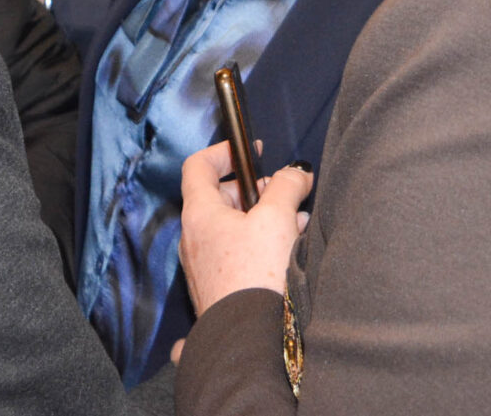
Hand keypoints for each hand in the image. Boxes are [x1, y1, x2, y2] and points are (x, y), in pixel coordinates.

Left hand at [178, 141, 312, 314]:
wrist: (249, 338)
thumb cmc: (256, 275)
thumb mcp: (277, 218)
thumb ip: (287, 186)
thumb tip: (296, 173)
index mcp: (199, 213)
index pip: (198, 166)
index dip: (224, 151)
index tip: (252, 151)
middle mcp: (194, 237)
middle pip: (221, 197)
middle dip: (257, 191)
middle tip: (284, 196)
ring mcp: (203, 264)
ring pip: (233, 226)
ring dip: (264, 219)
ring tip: (296, 225)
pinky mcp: (218, 286)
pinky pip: (237, 252)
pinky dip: (260, 243)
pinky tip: (287, 252)